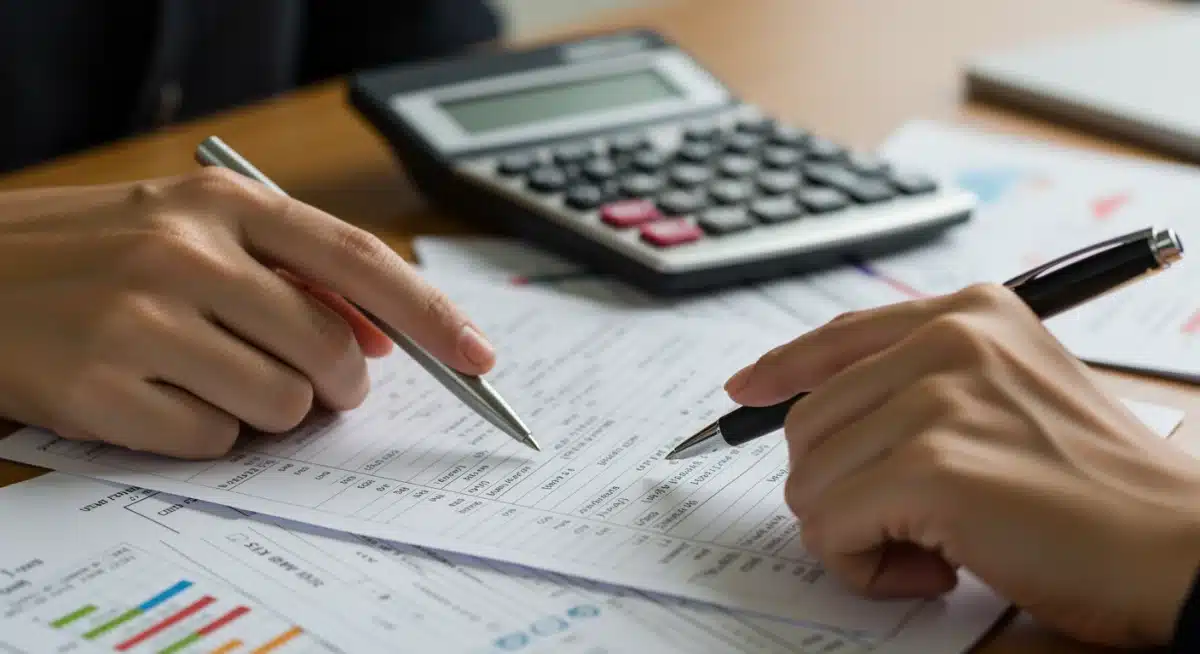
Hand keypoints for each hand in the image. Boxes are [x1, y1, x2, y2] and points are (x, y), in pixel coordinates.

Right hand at [0, 169, 494, 457]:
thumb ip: (292, 273)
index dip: (430, 315)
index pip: (358, 263)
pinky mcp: (101, 388)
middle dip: (342, 386)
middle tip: (324, 388)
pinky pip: (215, 440)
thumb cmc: (95, 255)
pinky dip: (210, 432)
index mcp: (222, 206)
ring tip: (216, 378)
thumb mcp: (192, 231)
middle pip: (329, 351)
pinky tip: (165, 397)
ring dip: (273, 410)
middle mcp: (186, 254)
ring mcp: (140, 320)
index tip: (480, 356)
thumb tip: (382, 336)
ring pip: (282, 403)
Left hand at [725, 283, 1199, 646]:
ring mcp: (939, 400)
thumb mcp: (1008, 400)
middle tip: (910, 524)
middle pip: (806, 422)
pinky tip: (937, 570)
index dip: (781, 369)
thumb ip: (919, 387)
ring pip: (808, 478)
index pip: (838, 336)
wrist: (1178, 549)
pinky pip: (829, 527)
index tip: (746, 391)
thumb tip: (803, 408)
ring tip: (933, 547)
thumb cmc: (1095, 490)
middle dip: (839, 488)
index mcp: (970, 314)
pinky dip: (864, 568)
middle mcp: (950, 341)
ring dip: (853, 533)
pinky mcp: (933, 468)